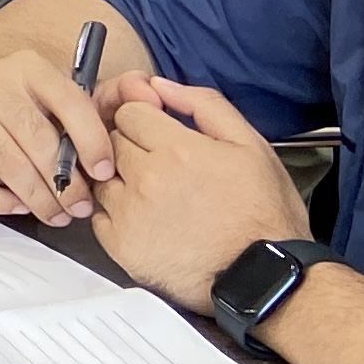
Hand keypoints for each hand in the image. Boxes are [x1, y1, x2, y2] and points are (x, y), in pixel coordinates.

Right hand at [0, 51, 122, 225]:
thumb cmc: (37, 109)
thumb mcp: (74, 100)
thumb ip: (112, 98)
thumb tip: (144, 90)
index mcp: (30, 66)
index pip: (69, 103)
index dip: (92, 142)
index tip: (105, 173)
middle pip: (36, 138)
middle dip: (63, 182)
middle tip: (79, 207)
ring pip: (7, 162)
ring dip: (37, 197)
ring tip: (56, 214)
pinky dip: (0, 200)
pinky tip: (19, 204)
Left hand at [90, 74, 312, 308]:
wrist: (264, 278)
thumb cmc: (264, 214)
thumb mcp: (250, 146)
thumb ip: (204, 106)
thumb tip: (160, 85)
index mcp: (177, 149)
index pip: (129, 112)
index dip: (145, 119)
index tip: (159, 133)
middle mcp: (146, 179)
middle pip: (112, 141)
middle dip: (132, 145)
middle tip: (161, 164)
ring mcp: (129, 214)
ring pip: (101, 177)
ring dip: (121, 179)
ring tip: (155, 194)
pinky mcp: (120, 247)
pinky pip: (98, 215)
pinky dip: (115, 213)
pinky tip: (145, 219)